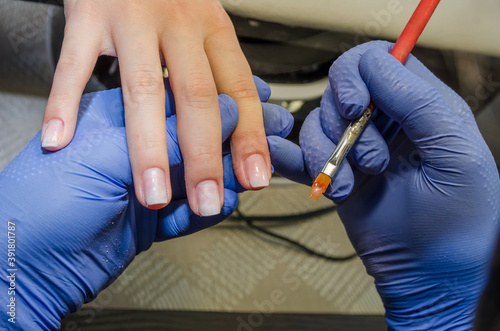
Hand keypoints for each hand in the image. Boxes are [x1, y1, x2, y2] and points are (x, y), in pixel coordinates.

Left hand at [0, 79, 292, 329]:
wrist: (24, 269)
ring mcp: (143, 186)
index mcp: (120, 118)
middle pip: (199, 142)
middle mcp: (135, 149)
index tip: (256, 110)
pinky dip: (207, 212)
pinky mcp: (148, 221)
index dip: (224, 108)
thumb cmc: (44, 203)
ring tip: (248, 181)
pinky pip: (188, 213)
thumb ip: (170, 136)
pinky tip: (222, 206)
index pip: (185, 104)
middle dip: (234, 146)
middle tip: (264, 146)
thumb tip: (221, 115)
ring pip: (198, 178)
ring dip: (224, 179)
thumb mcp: (107, 157)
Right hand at [41, 0, 269, 213]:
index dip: (249, 136)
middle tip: (206, 200)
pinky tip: (62, 139)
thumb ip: (219, 74)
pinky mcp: (87, 13)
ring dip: (149, 149)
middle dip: (203, 156)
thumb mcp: (204, 27)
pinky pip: (74, 64)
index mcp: (213, 29)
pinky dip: (65, 102)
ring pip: (145, 90)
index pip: (239, 90)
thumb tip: (244, 129)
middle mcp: (179, 23)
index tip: (254, 178)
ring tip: (153, 194)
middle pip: (197, 97)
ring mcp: (132, 18)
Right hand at [269, 41, 499, 328]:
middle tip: (367, 157)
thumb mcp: (456, 156)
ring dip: (329, 155)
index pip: (378, 61)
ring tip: (356, 185)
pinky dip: (303, 165)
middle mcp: (386, 120)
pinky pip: (303, 151)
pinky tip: (326, 183)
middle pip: (339, 88)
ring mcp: (357, 146)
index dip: (358, 75)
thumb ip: (421, 104)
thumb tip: (378, 62)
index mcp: (422, 106)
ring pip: (318, 121)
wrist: (427, 276)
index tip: (355, 107)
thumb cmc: (456, 222)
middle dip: (343, 123)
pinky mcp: (337, 170)